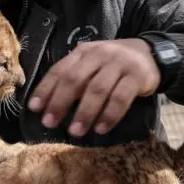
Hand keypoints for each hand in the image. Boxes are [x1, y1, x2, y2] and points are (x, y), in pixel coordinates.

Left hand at [27, 38, 159, 137]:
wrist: (150, 54)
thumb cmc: (112, 65)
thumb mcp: (91, 64)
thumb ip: (73, 77)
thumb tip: (48, 104)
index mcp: (83, 52)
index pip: (60, 70)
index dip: (46, 89)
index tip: (34, 108)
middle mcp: (99, 54)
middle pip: (75, 79)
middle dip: (60, 103)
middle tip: (50, 123)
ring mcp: (119, 64)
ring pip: (97, 89)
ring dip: (84, 113)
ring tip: (75, 132)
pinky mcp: (137, 76)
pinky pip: (121, 98)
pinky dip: (109, 114)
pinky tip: (101, 129)